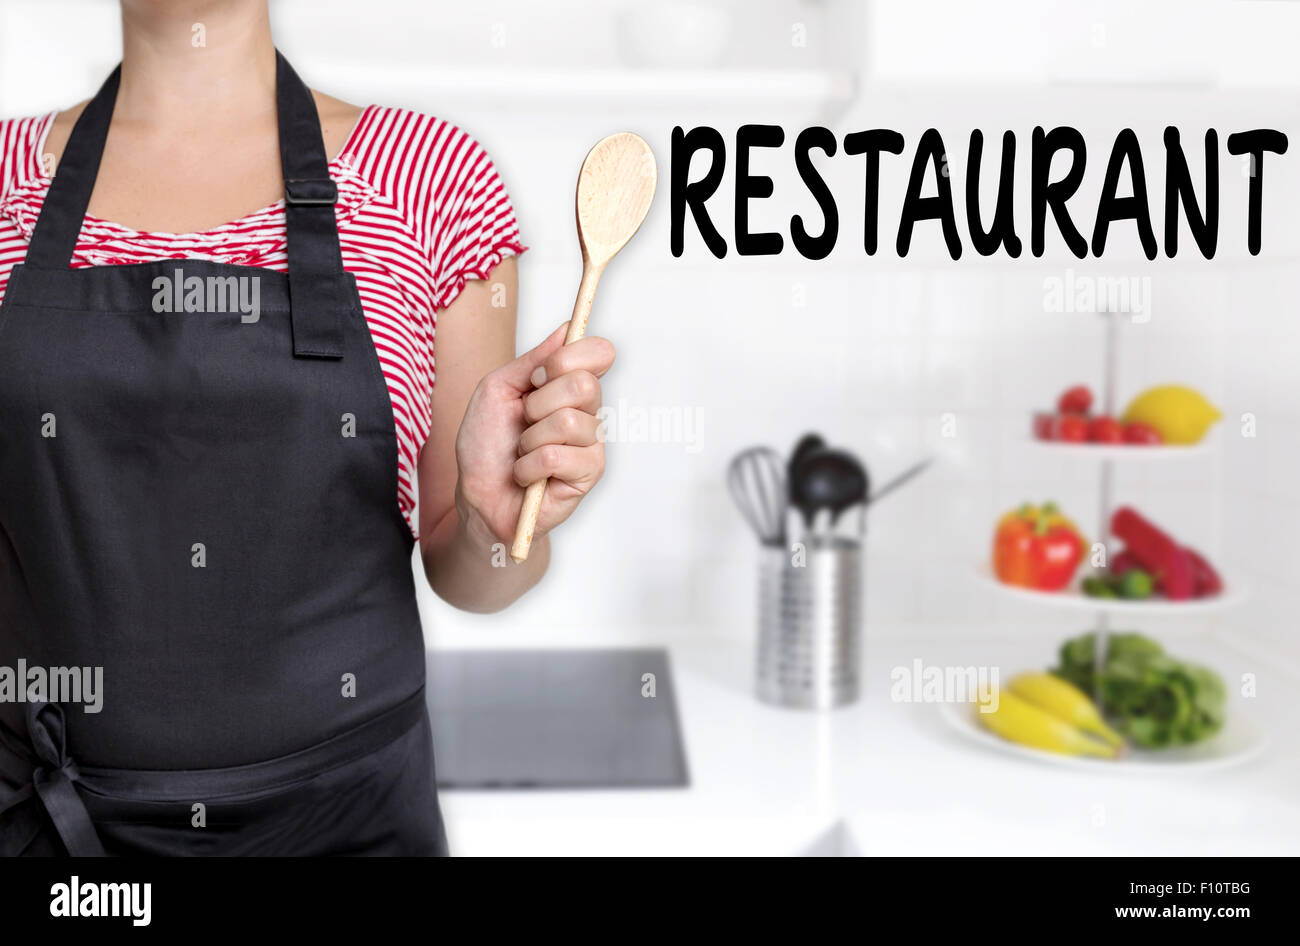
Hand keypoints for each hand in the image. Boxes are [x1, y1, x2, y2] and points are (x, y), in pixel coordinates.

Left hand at [454, 322, 614, 547]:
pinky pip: (558, 456)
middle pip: (584, 384)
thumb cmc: (486, 445)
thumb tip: (568, 329)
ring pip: (568, 423)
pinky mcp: (589, 474)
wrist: (478, 495)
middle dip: (539, 403)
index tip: (537, 376)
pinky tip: (528, 475)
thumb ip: (533, 359)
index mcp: (568, 385)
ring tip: (523, 453)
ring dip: (529, 440)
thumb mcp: (498, 389)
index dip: (570, 357)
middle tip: (524, 421)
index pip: (598, 353)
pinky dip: (529, 466)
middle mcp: (586, 411)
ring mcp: (591, 443)